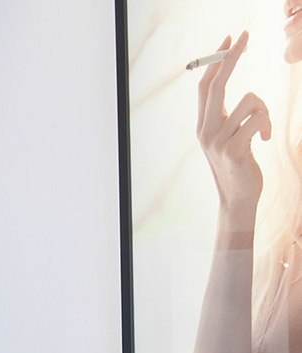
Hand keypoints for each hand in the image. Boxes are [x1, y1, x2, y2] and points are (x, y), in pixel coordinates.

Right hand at [196, 32, 270, 223]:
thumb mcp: (226, 137)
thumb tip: (224, 85)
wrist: (237, 198)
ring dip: (265, 110)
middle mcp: (206, 131)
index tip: (230, 38)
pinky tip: (265, 140)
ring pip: (250, 100)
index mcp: (203, 126)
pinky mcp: (234, 150)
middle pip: (218, 84)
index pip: (206, 85)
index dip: (216, 60)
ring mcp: (218, 141)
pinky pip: (259, 120)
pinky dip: (268, 126)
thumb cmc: (237, 165)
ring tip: (264, 128)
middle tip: (245, 35)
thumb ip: (224, 115)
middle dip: (232, 56)